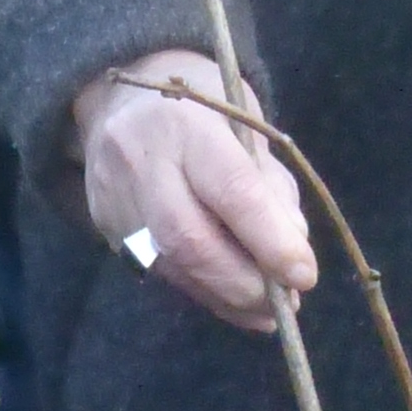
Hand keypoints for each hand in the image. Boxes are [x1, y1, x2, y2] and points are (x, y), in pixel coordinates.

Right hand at [72, 52, 316, 332]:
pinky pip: (160, 270)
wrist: (119, 99)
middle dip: (245, 283)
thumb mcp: (245, 123)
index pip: (232, 189)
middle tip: (287, 302)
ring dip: (227, 296)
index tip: (304, 275)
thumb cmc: (201, 108)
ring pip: (173, 265)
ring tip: (267, 311)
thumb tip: (292, 253)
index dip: (270, 240)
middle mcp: (142, 161)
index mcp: (187, 124)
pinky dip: (204, 291)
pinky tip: (233, 300)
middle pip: (191, 239)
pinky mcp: (107, 227)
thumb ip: (270, 184)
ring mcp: (117, 198)